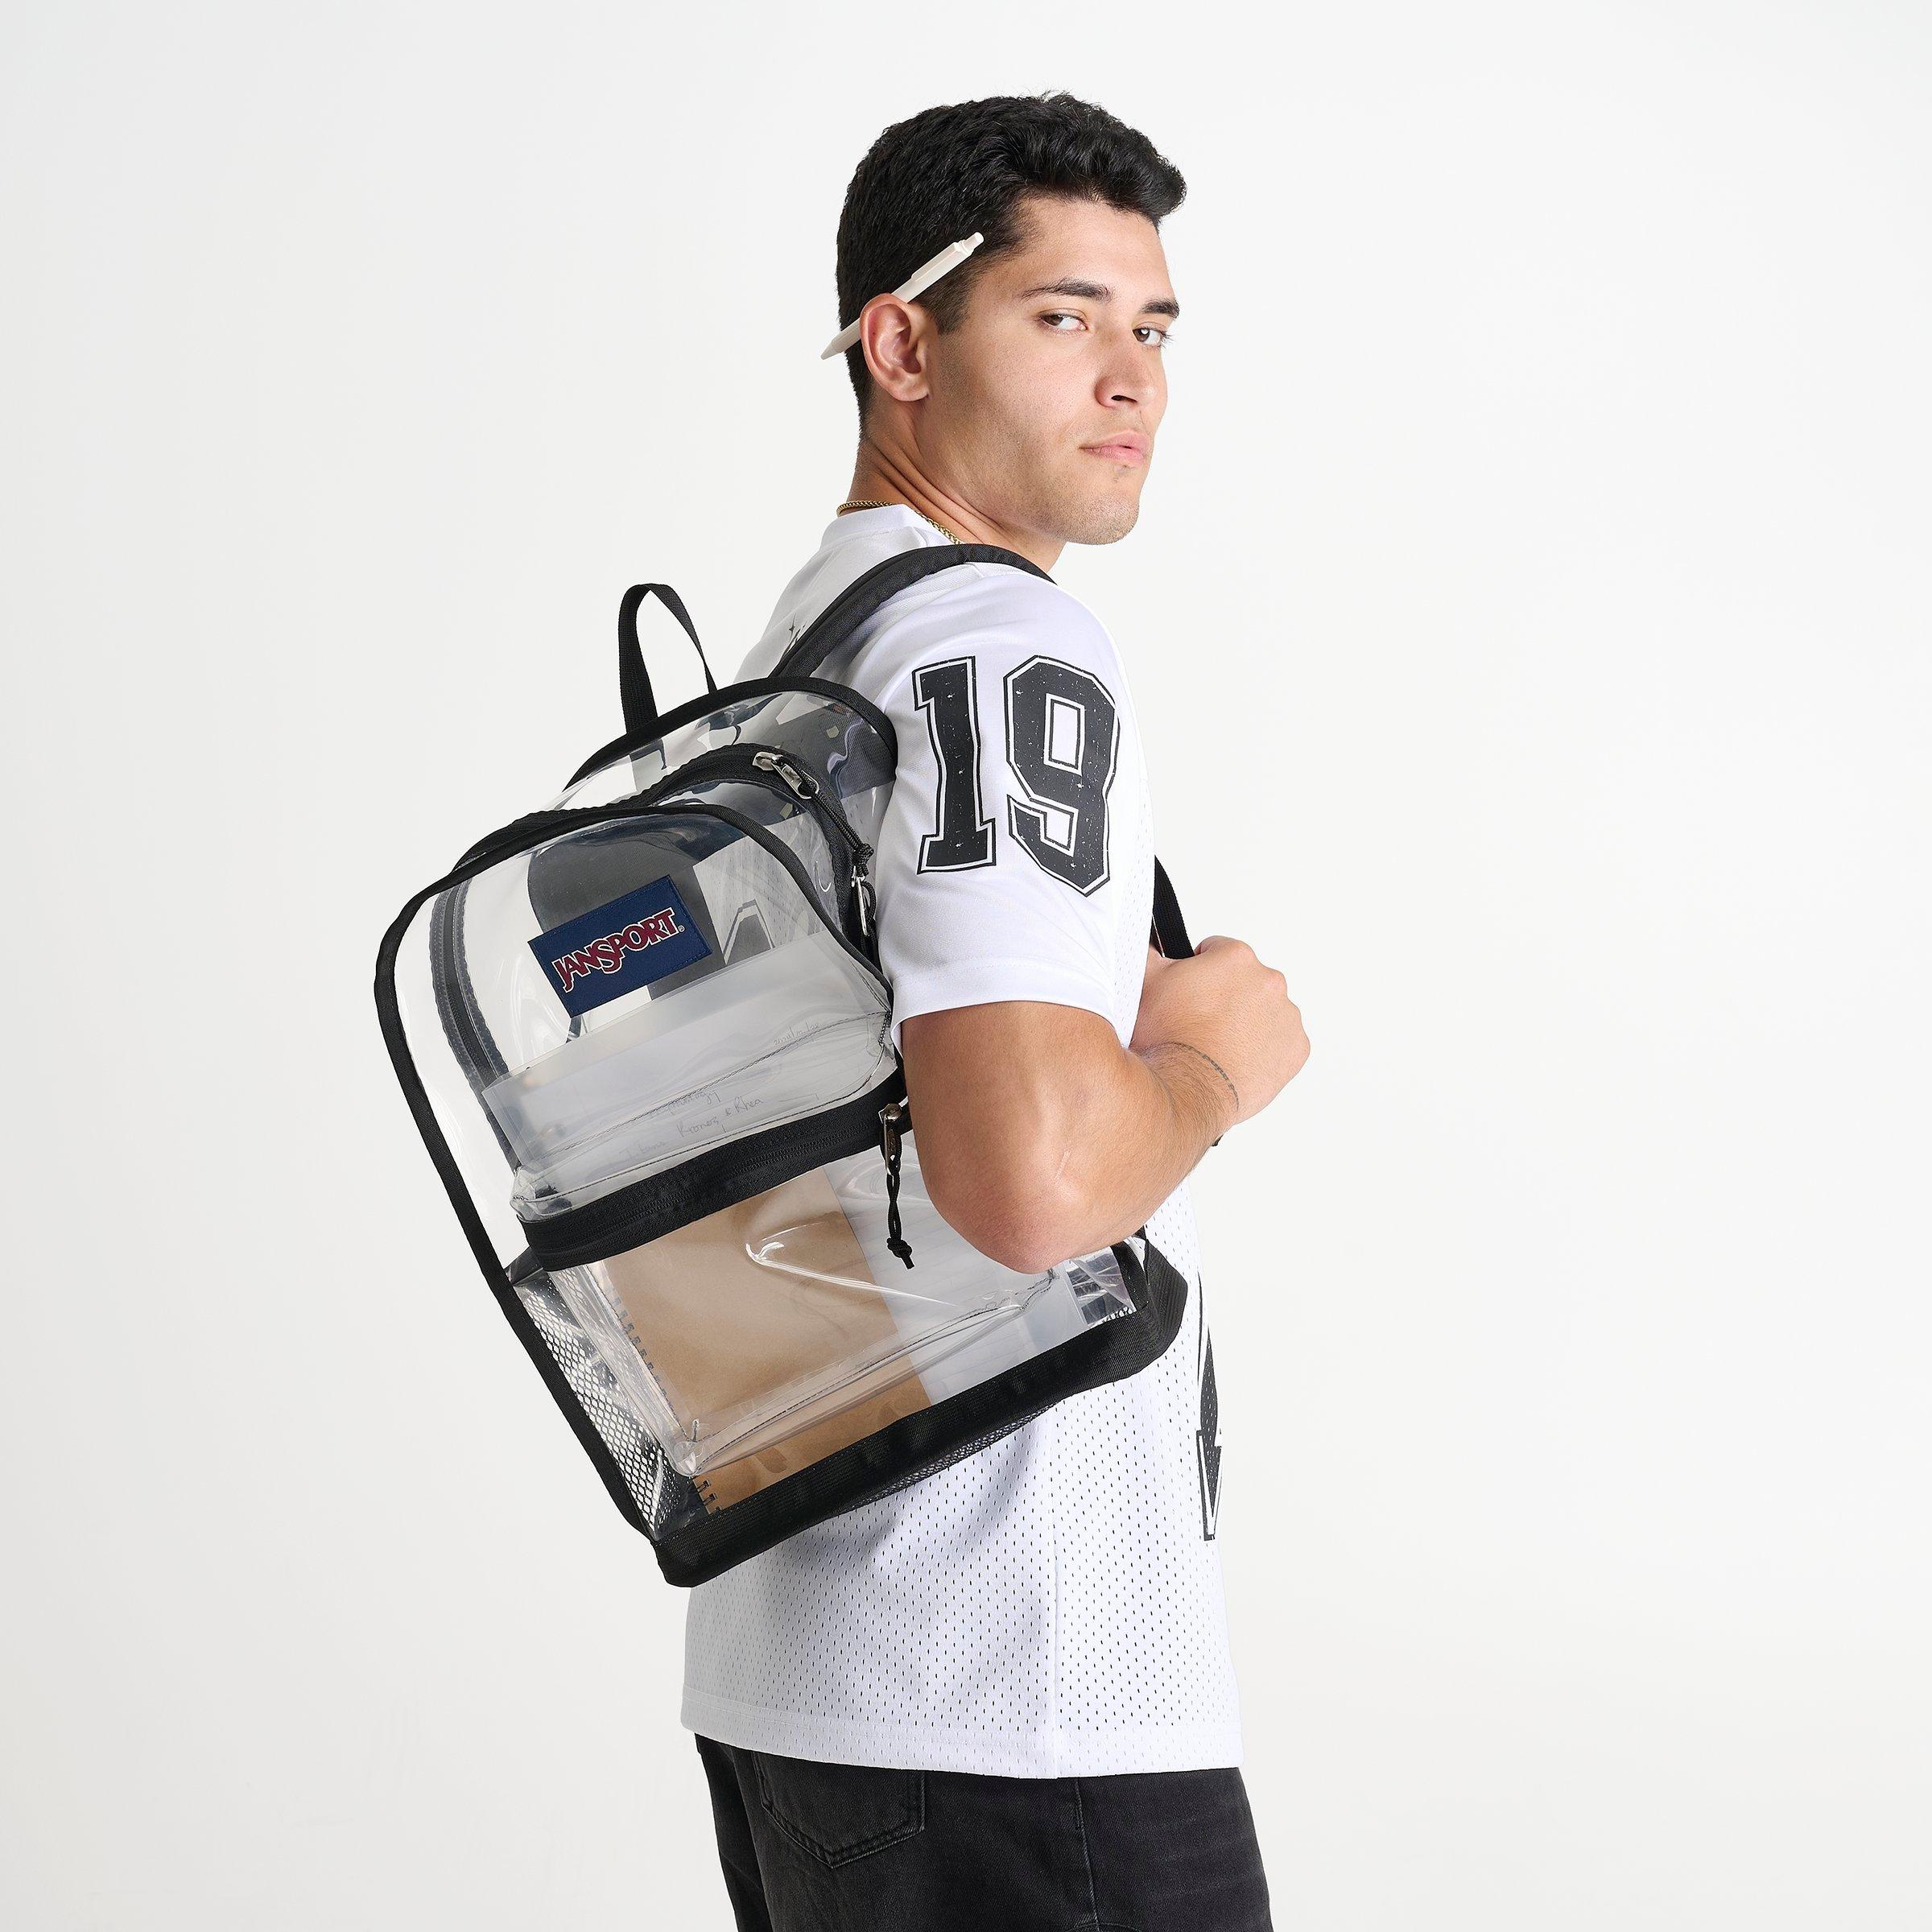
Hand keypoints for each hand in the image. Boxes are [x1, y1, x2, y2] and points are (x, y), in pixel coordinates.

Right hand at [1132, 937, 1308, 1127]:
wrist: (1185, 1090)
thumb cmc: (1168, 1040)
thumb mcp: (1145, 983)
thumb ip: (1151, 953)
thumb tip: (1152, 945)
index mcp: (1236, 958)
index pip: (1217, 951)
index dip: (1198, 970)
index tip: (1190, 992)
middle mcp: (1269, 981)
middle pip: (1245, 981)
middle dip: (1227, 996)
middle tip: (1201, 1022)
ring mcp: (1286, 1016)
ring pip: (1266, 1011)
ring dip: (1248, 1021)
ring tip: (1219, 1044)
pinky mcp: (1296, 1049)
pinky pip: (1282, 1043)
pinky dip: (1265, 1049)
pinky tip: (1239, 1059)